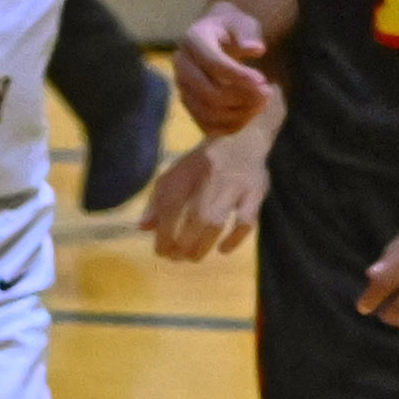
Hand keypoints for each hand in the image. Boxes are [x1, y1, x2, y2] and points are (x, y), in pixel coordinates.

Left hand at [143, 111, 275, 261]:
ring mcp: (234, 187)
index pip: (171, 208)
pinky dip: (235, 238)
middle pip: (193, 217)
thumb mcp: (174, 174)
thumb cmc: (202, 163)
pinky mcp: (256, 193)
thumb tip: (142, 228)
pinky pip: (247, 220)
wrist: (242, 139)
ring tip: (192, 258)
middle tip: (176, 258)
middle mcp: (209, 179)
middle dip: (182, 242)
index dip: (164, 233)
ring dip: (202, 244)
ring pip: (216, 220)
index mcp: (186, 173)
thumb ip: (157, 200)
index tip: (161, 252)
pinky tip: (223, 250)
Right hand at [172, 2, 278, 132]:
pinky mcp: (189, 104)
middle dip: (242, 97)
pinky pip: (207, 125)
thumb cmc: (232, 28)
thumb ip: (248, 32)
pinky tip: (250, 113)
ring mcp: (182, 87)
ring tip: (261, 103)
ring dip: (239, 113)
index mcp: (192, 39)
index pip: (212, 63)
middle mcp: (181, 65)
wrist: (215, 36)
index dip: (238, 75)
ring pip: (207, 112)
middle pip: (208, 93)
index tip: (264, 80)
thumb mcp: (242, 22)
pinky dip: (231, 125)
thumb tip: (256, 49)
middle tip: (267, 93)